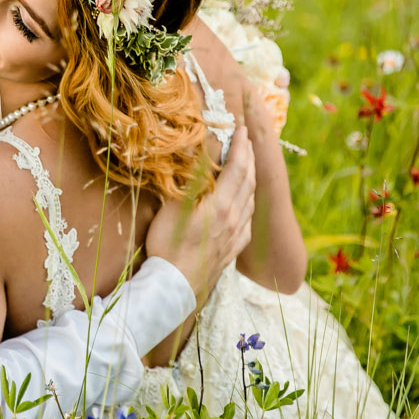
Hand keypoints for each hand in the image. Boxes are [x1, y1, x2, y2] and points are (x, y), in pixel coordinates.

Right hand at [145, 131, 255, 302]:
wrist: (174, 288)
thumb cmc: (167, 248)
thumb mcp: (171, 209)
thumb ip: (188, 183)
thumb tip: (198, 158)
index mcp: (221, 205)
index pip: (237, 169)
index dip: (241, 148)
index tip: (242, 130)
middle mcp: (233, 219)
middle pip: (248, 182)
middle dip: (249, 159)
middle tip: (246, 141)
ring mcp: (235, 236)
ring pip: (250, 202)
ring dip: (250, 180)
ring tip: (247, 167)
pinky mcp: (232, 251)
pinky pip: (247, 222)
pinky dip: (248, 205)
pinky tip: (244, 205)